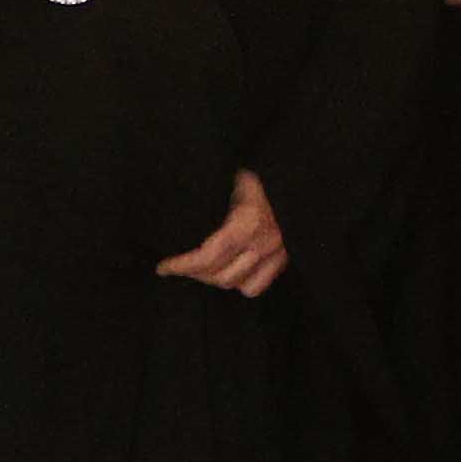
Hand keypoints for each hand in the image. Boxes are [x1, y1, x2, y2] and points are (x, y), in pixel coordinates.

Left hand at [156, 170, 287, 297]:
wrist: (296, 177)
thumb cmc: (261, 174)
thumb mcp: (235, 180)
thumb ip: (212, 198)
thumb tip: (179, 207)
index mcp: (248, 222)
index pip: (209, 256)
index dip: (183, 265)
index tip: (164, 266)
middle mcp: (263, 243)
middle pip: (221, 276)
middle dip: (194, 274)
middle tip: (178, 266)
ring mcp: (276, 254)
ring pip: (237, 285)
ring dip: (214, 279)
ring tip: (199, 269)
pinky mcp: (284, 260)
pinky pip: (256, 287)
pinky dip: (239, 284)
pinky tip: (227, 271)